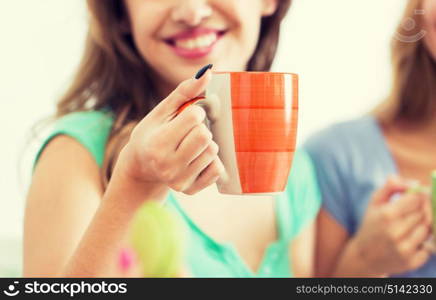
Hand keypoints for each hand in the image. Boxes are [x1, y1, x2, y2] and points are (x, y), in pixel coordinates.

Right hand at [116, 69, 224, 198]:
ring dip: (206, 143)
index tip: (184, 117)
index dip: (194, 112)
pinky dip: (210, 160)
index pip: (195, 117)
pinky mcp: (191, 190)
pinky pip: (217, 169)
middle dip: (201, 128)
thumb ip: (184, 92)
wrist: (142, 167)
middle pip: (205, 136)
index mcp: (158, 144)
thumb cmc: (152, 134)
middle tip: (188, 132)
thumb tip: (207, 72)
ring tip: (190, 145)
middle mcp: (168, 166)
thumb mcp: (162, 111)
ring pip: (212, 151)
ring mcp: (180, 181)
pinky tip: (196, 157)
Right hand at [351, 177, 431, 275]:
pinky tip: (412, 239)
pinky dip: (424, 241)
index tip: (415, 196)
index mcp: (386, 214)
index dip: (418, 195)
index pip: (417, 198)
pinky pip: (429, 245)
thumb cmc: (371, 224)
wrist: (364, 256)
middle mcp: (396, 232)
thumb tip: (414, 183)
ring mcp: (404, 249)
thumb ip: (391, 187)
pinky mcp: (412, 262)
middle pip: (423, 212)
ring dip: (422, 225)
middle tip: (411, 211)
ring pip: (428, 228)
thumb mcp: (374, 202)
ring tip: (410, 225)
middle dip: (420, 209)